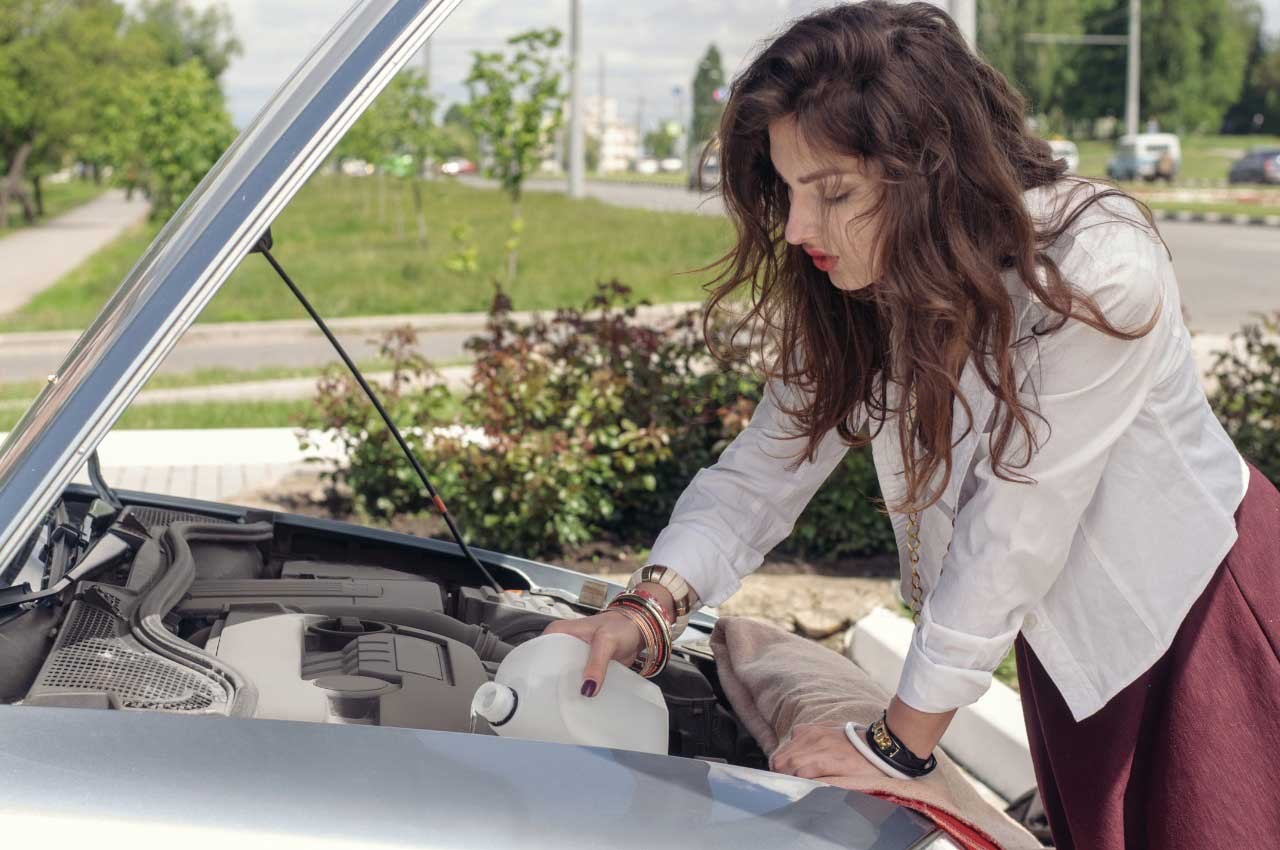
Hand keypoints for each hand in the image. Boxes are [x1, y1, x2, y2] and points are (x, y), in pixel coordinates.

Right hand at [542, 609, 644, 696]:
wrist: (638, 629)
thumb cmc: (620, 626)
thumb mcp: (606, 641)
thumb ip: (597, 664)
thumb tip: (587, 689)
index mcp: (558, 632)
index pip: (539, 652)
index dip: (536, 671)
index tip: (536, 690)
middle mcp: (562, 643)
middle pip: (548, 668)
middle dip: (550, 685)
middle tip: (549, 704)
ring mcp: (572, 656)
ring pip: (562, 676)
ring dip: (564, 689)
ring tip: (562, 707)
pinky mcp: (584, 667)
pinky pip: (576, 680)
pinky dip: (577, 689)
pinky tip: (577, 702)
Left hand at [769, 724, 886, 785]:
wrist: (879, 747)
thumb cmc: (855, 744)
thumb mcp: (828, 733)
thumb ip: (809, 740)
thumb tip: (794, 754)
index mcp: (807, 731)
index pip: (780, 753)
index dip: (783, 768)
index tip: (789, 778)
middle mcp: (809, 737)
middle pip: (780, 762)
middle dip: (783, 776)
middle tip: (795, 787)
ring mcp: (817, 749)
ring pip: (788, 769)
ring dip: (793, 781)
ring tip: (804, 789)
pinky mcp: (826, 762)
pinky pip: (803, 774)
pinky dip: (803, 783)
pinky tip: (812, 788)